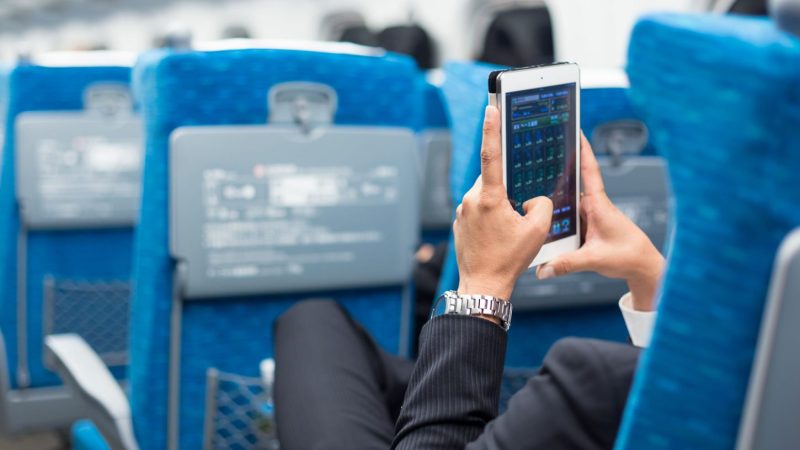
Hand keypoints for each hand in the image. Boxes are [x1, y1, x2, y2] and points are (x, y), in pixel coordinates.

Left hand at [453, 105, 552, 300]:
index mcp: (489, 197)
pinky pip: (479, 209)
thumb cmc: (508, 260)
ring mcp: (463, 211)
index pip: (490, 154)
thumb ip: (541, 204)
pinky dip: (491, 216)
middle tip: (519, 210)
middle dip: (508, 188)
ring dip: (500, 204)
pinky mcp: (460, 222)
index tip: (490, 108)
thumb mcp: (538, 230)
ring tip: (508, 231)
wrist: (483, 285)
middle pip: (493, 179)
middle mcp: (471, 200)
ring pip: (487, 195)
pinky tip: (499, 236)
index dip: (491, 129)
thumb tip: (533, 198)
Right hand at [536, 133, 664, 310]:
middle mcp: (593, 206)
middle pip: (569, 187)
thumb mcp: (594, 260)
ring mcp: (590, 216)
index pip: (589, 170)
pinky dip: (557, 221)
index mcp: (599, 204)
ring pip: (566, 206)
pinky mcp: (587, 227)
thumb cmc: (628, 256)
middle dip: (553, 176)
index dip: (583, 149)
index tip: (575, 130)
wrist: (642, 267)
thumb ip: (567, 264)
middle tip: (535, 164)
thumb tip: (543, 269)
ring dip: (553, 205)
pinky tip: (544, 227)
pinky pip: (568, 220)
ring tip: (533, 203)